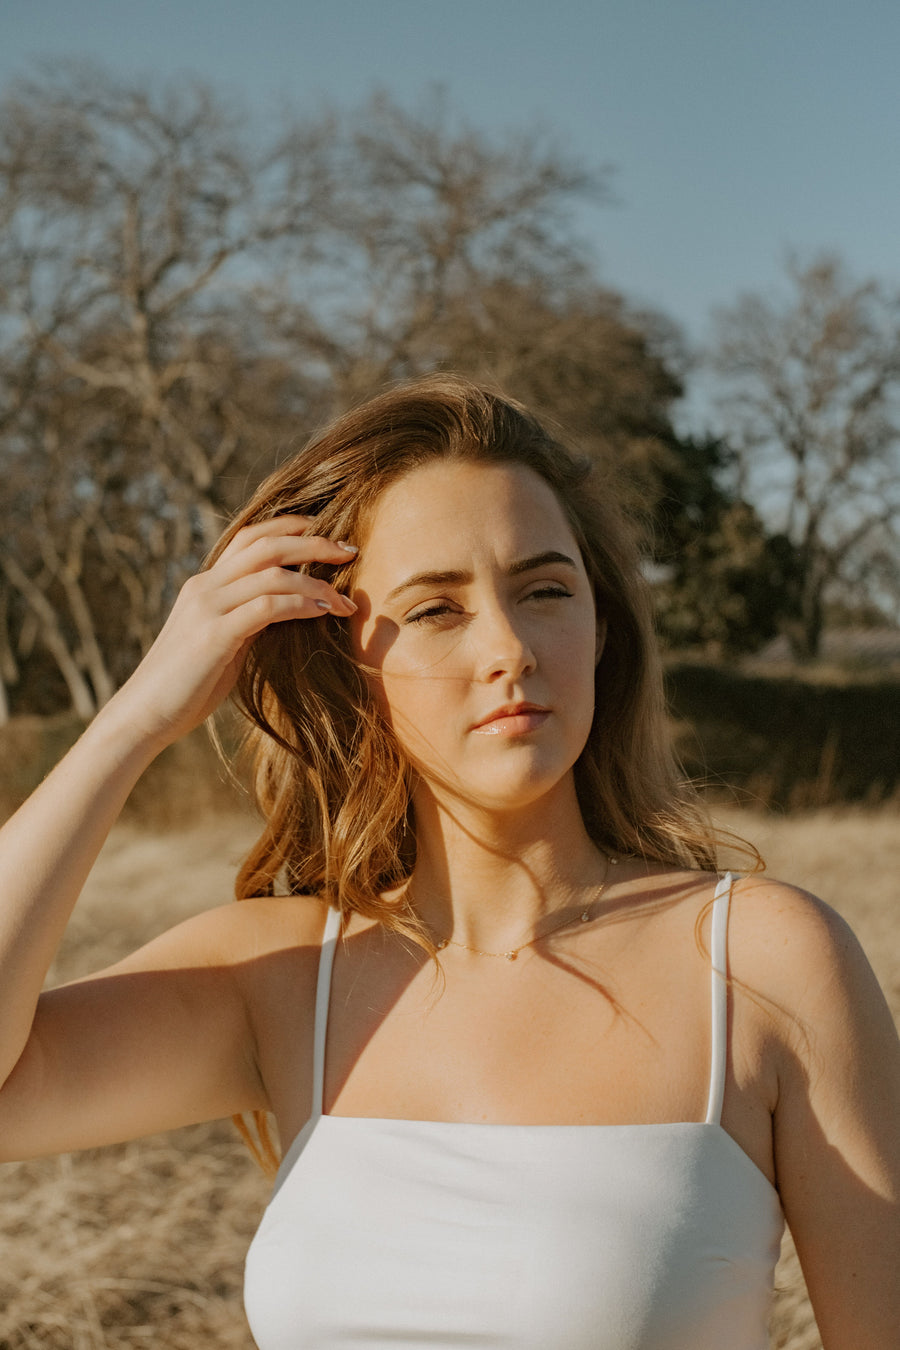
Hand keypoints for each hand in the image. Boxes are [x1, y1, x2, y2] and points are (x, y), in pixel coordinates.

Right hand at [109, 517, 357, 747]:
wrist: (143, 715)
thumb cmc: (186, 686)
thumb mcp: (221, 643)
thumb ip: (247, 620)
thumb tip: (288, 612)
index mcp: (205, 585)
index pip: (250, 537)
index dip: (289, 527)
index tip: (326, 533)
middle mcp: (205, 587)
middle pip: (266, 544)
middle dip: (314, 543)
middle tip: (350, 551)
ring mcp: (207, 609)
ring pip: (272, 573)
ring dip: (317, 583)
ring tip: (346, 600)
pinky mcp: (214, 635)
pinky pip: (267, 607)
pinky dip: (301, 605)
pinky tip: (322, 613)